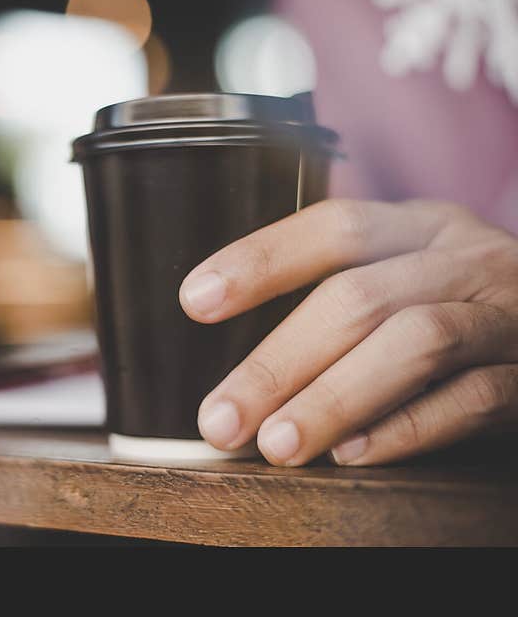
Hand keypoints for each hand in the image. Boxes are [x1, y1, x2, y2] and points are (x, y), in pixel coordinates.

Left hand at [179, 199, 517, 465]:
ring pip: (416, 342)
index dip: (262, 259)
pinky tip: (352, 454)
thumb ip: (348, 306)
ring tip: (276, 444)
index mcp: (422, 229)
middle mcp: (467, 260)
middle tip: (221, 419)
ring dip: (334, 397)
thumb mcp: (414, 280)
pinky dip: (408, 428)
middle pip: (359, 297)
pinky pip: (475, 399)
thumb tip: (246, 380)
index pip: (335, 228)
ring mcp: (508, 315)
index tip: (195, 300)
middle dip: (279, 362)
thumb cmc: (467, 311)